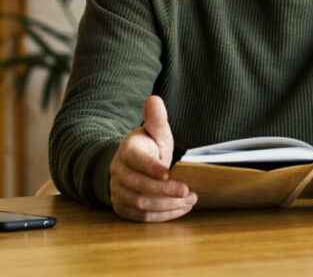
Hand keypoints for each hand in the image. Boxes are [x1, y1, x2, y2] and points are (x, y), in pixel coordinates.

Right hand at [109, 95, 195, 221]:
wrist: (130, 166)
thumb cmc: (148, 148)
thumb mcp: (155, 132)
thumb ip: (156, 119)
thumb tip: (154, 99)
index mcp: (127, 151)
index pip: (136, 160)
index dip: (151, 167)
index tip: (170, 172)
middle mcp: (118, 173)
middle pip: (139, 187)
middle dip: (165, 192)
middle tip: (189, 192)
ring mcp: (118, 192)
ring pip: (140, 204)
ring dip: (167, 206)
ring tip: (190, 201)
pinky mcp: (122, 208)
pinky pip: (140, 217)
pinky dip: (162, 216)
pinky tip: (180, 209)